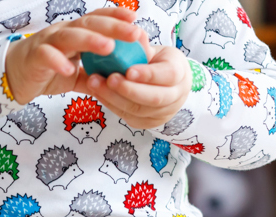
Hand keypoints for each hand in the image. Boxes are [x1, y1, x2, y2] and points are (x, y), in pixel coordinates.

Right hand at [4, 7, 144, 104]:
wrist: (13, 77)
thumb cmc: (45, 72)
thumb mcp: (74, 75)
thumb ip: (93, 76)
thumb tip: (116, 81)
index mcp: (74, 34)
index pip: (97, 20)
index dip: (115, 18)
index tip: (135, 20)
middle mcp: (63, 33)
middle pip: (89, 25)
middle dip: (113, 27)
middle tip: (134, 33)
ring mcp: (48, 42)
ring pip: (70, 36)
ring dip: (90, 40)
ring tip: (109, 47)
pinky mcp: (35, 57)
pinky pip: (47, 56)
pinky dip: (58, 61)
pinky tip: (70, 69)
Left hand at [77, 44, 191, 129]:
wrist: (166, 86)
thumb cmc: (159, 63)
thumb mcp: (156, 51)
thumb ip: (143, 46)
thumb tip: (129, 35)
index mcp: (180, 73)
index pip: (169, 75)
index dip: (148, 75)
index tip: (128, 70)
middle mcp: (175, 97)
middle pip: (154, 98)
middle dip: (128, 89)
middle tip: (108, 78)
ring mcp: (162, 114)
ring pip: (137, 110)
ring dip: (113, 97)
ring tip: (94, 83)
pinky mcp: (146, 123)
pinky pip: (126, 116)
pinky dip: (110, 104)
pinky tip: (97, 92)